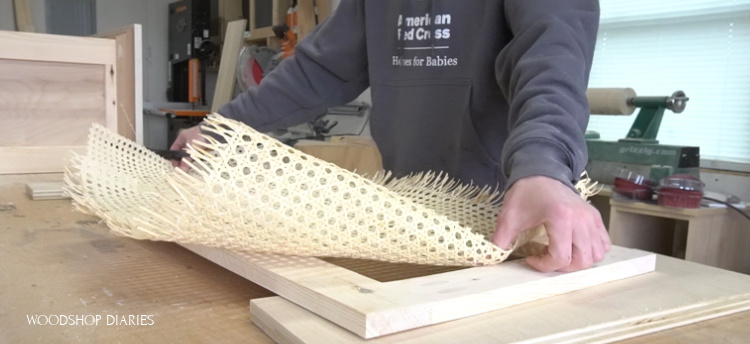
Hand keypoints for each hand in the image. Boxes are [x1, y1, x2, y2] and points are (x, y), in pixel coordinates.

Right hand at [169, 124, 204, 170]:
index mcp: (181, 138)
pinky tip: (196, 164)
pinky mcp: (202, 146)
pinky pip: (197, 154)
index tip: (175, 165)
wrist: (213, 132)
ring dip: (189, 160)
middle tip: (183, 169)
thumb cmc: (199, 137)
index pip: (174, 149)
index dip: (173, 157)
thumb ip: (187, 158)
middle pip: (182, 152)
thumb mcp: (191, 147)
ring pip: (190, 154)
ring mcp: (195, 143)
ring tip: (189, 168)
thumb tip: (183, 169)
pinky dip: (196, 159)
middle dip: (182, 160)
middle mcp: (187, 140)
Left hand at [492, 176, 610, 271]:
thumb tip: (494, 257)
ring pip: (596, 255)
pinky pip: (603, 244)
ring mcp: (592, 218)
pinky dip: (592, 252)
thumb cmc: (526, 194)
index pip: (561, 257)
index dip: (544, 266)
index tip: (531, 258)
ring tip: (561, 253)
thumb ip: (501, 238)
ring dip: (578, 261)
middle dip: (562, 267)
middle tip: (547, 258)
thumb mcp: (509, 216)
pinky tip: (574, 247)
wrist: (541, 172)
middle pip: (582, 260)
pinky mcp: (596, 218)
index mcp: (561, 217)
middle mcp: (581, 219)